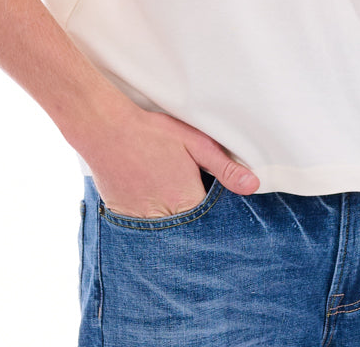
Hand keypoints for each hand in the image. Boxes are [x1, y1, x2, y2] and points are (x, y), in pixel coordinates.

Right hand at [78, 103, 260, 218]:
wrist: (106, 129)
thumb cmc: (153, 132)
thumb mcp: (195, 143)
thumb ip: (225, 167)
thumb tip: (253, 185)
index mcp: (186, 201)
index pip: (211, 221)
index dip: (216, 213)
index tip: (214, 204)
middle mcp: (164, 218)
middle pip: (188, 229)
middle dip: (194, 220)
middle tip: (189, 198)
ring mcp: (140, 221)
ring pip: (165, 231)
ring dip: (171, 220)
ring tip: (167, 196)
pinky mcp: (122, 217)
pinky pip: (142, 228)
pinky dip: (149, 218)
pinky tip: (149, 198)